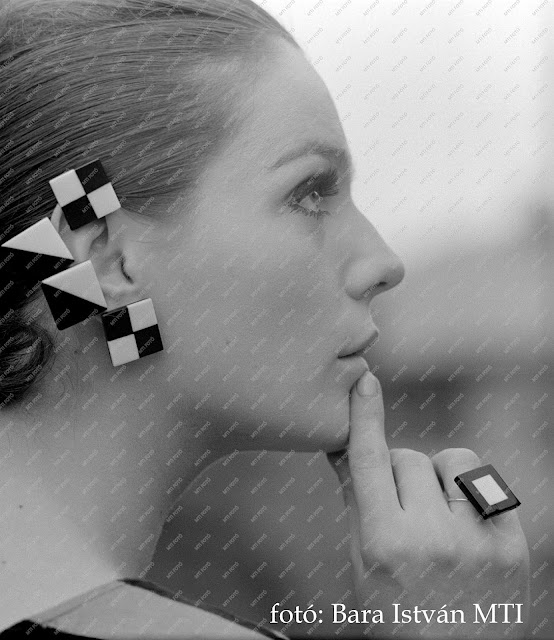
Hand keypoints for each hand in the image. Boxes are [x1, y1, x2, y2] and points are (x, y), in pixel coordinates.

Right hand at [327, 370, 529, 638]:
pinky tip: (466, 526)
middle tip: (402, 512)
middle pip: (409, 458)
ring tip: (437, 514)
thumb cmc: (395, 615)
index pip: (370, 462)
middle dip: (400, 475)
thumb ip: (356, 501)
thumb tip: (341, 447)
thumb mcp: (363, 564)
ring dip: (438, 475)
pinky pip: (486, 482)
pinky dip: (470, 494)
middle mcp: (432, 538)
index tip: (365, 382)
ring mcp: (477, 541)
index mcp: (384, 544)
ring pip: (451, 459)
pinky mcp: (512, 546)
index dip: (364, 418)